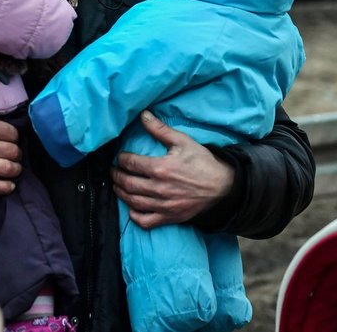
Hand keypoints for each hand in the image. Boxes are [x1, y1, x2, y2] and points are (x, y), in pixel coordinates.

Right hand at [0, 115, 20, 194]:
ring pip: (8, 169)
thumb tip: (5, 128)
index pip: (13, 134)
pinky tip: (9, 186)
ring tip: (13, 169)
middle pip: (13, 152)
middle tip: (13, 155)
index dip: (14, 138)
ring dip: (15, 170)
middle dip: (16, 154)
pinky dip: (5, 187)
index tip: (10, 141)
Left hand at [112, 111, 234, 228]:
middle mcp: (159, 188)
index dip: (121, 159)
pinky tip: (131, 207)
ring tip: (118, 186)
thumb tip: (143, 115)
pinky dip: (134, 216)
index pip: (131, 164)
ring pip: (133, 202)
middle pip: (128, 183)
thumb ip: (160, 129)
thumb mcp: (183, 141)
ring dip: (121, 193)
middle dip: (117, 176)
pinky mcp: (170, 218)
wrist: (223, 186)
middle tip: (114, 172)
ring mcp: (164, 205)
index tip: (120, 158)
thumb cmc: (202, 162)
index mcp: (161, 168)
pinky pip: (145, 221)